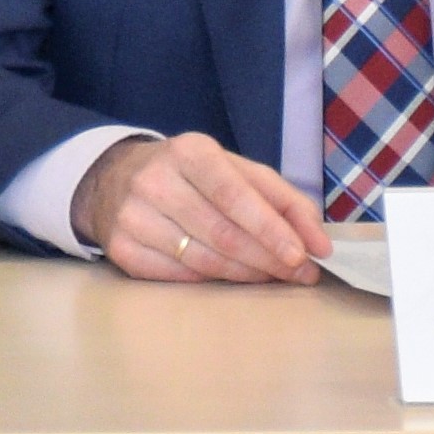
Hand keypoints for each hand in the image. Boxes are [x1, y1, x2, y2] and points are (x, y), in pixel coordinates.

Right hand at [72, 130, 325, 283]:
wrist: (114, 178)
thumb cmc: (191, 176)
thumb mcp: (234, 170)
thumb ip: (282, 200)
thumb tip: (319, 243)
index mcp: (189, 151)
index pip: (234, 194)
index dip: (270, 228)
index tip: (302, 255)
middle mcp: (155, 180)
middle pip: (222, 233)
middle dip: (268, 259)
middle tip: (300, 275)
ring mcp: (133, 216)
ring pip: (202, 261)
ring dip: (246, 275)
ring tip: (272, 277)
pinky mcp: (121, 249)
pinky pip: (178, 277)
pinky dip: (210, 282)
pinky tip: (227, 278)